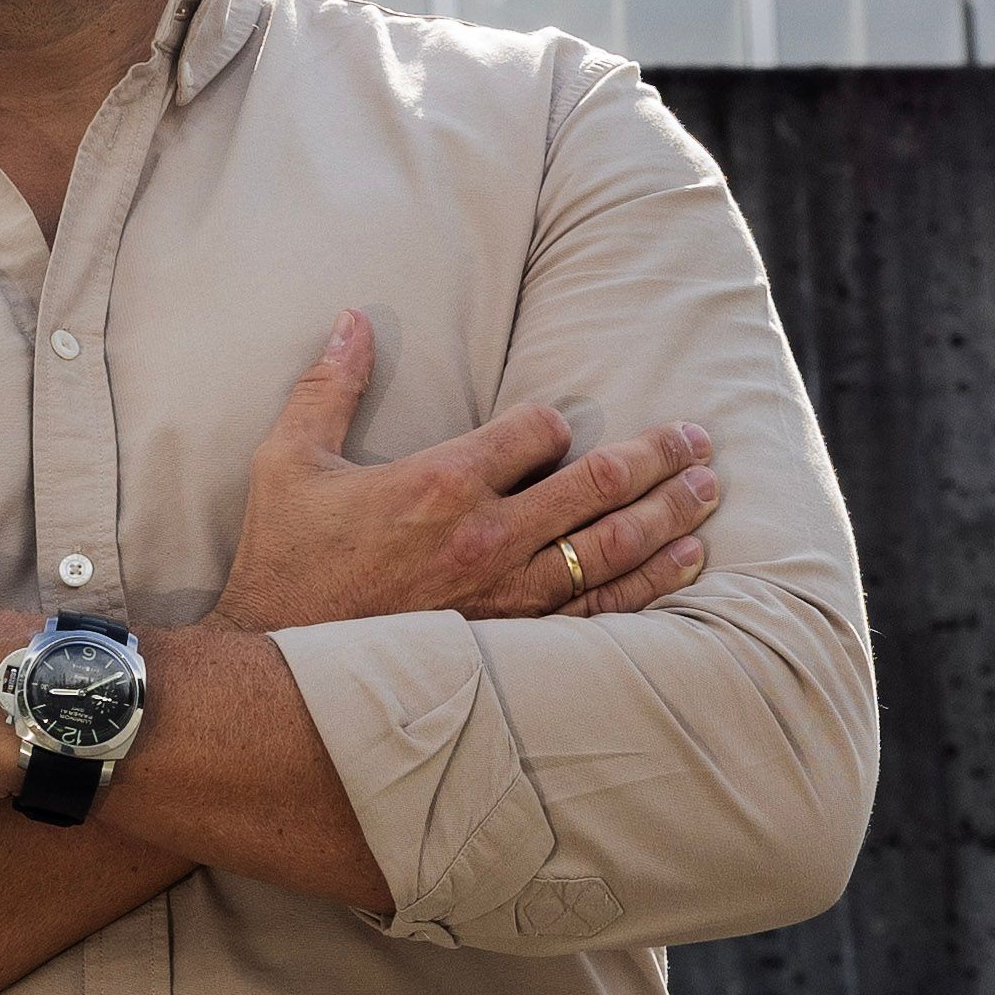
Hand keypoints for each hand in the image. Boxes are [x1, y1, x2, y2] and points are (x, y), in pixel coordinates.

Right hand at [209, 310, 718, 634]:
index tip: (558, 426)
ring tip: (709, 489)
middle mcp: (489, 537)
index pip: (537, 432)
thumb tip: (353, 317)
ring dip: (669, 513)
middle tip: (698, 438)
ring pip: (613, 547)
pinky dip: (652, 581)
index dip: (557, 423)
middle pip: (597, 486)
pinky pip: (601, 609)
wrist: (286, 677)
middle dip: (656, 457)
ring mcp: (509, 595)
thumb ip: (329, 386)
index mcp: (441, 483)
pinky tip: (686, 560)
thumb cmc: (285, 564)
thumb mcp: (290, 462)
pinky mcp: (515, 640)